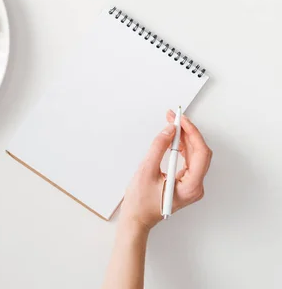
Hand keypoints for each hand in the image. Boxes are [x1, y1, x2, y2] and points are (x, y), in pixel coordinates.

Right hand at [119, 110, 212, 231]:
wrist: (137, 219)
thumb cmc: (140, 203)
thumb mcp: (146, 172)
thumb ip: (158, 148)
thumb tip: (169, 131)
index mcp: (191, 187)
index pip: (200, 153)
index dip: (191, 133)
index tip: (181, 120)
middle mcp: (195, 187)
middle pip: (199, 152)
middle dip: (187, 132)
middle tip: (174, 118)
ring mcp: (191, 185)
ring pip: (195, 155)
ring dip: (184, 138)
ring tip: (172, 124)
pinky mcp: (185, 182)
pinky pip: (188, 160)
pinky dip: (181, 147)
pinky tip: (173, 138)